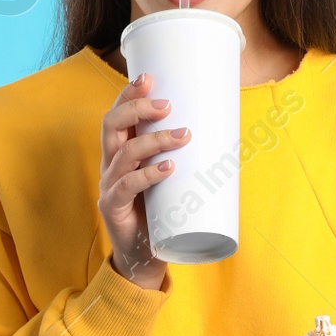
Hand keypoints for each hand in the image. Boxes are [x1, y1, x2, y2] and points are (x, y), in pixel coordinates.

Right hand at [98, 70, 191, 290]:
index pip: (116, 116)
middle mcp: (109, 164)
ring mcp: (109, 186)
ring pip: (125, 153)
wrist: (142, 258)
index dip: (128, 95)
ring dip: (155, 140)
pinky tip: (168, 168)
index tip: (149, 78)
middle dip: (137, 109)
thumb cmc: (160, 213)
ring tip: (184, 136)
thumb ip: (183, 158)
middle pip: (112, 126)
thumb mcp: (170, 179)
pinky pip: (127, 185)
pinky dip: (148, 174)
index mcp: (119, 153)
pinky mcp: (113, 207)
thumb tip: (227, 133)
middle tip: (167, 106)